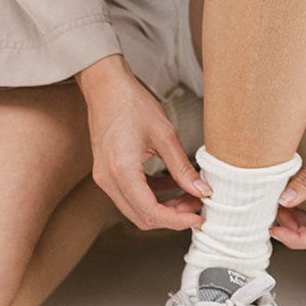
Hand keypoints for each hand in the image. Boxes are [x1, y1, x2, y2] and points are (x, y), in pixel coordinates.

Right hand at [83, 63, 213, 232]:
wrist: (105, 85)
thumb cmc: (131, 102)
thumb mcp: (164, 134)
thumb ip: (182, 167)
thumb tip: (202, 191)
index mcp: (122, 171)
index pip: (151, 213)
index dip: (178, 221)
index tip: (198, 218)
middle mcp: (108, 180)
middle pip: (142, 217)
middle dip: (172, 216)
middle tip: (196, 205)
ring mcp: (104, 178)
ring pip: (136, 209)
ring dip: (163, 207)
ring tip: (188, 196)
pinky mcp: (105, 172)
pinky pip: (130, 195)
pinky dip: (151, 195)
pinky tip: (171, 183)